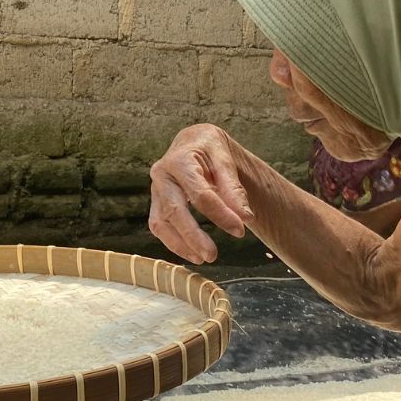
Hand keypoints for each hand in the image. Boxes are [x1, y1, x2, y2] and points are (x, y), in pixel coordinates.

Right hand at [148, 124, 254, 264]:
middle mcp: (161, 175)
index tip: (240, 230)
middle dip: (193, 236)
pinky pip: (159, 227)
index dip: (220, 214)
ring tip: (203, 258)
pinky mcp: (155, 203)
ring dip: (180, 244)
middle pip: (174, 211)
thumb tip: (245, 218)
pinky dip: (174, 243)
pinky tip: (192, 253)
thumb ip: (233, 188)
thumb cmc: (210, 149)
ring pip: (161, 223)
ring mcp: (155, 190)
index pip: (200, 194)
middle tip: (212, 255)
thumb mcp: (225, 159)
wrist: (193, 142)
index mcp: (179, 160)